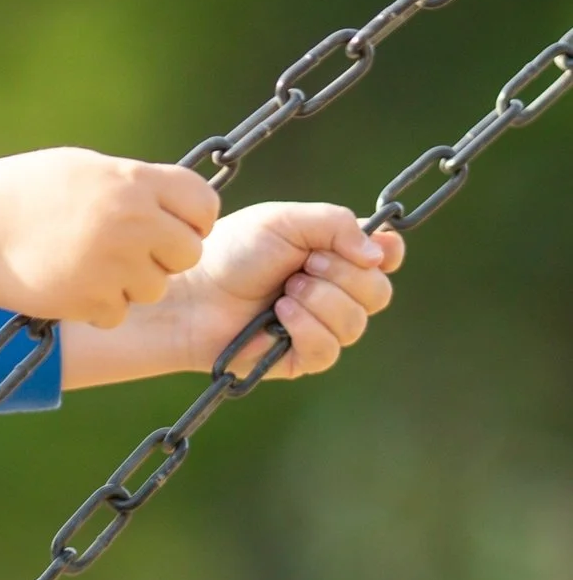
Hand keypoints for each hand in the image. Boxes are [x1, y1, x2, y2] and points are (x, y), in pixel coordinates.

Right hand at [0, 148, 221, 342]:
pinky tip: (68, 283)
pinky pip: (120, 312)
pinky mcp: (94, 300)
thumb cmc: (22, 194)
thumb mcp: (83, 171)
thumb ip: (134, 186)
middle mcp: (133, 221)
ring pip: (156, 288)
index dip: (193, 219)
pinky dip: (98, 305)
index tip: (173, 224)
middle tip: (131, 251)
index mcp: (133, 181)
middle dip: (166, 257)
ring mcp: (115, 263)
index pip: (203, 204)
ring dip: (130, 283)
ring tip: (87, 264)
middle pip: (189, 253)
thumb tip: (178, 205)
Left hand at [58, 200, 402, 391]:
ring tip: (285, 291)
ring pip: (356, 322)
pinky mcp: (301, 358)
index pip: (385, 257)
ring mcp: (320, 326)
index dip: (387, 254)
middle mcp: (334, 290)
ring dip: (321, 301)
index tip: (372, 250)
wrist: (192, 293)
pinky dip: (307, 328)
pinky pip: (329, 350)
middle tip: (303, 266)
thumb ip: (336, 224)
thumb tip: (379, 254)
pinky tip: (280, 316)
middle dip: (343, 276)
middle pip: (378, 292)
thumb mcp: (284, 221)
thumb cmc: (232, 251)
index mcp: (335, 253)